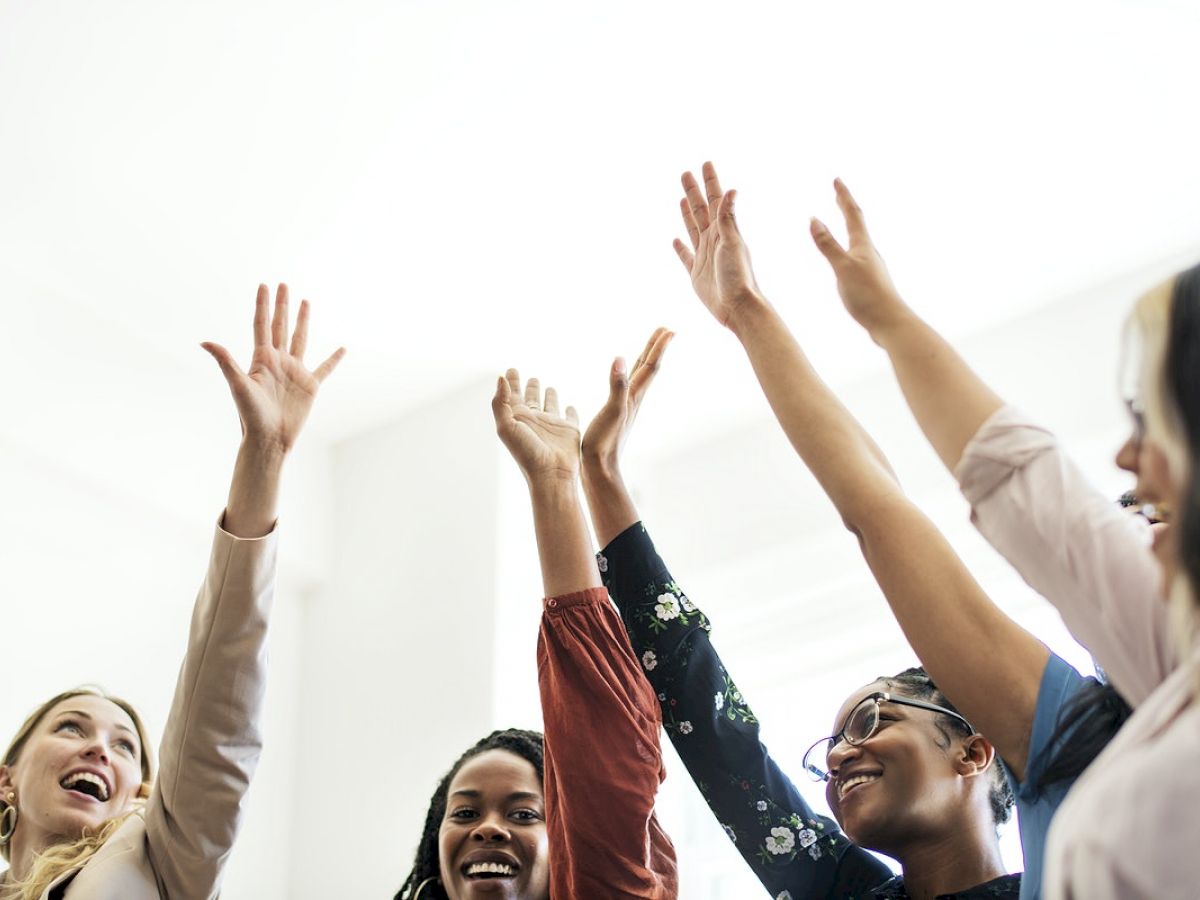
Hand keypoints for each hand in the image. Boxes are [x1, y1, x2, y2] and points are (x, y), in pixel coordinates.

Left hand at [201, 284, 344, 454]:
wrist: (269, 438)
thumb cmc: (250, 415)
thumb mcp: (237, 385)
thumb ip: (225, 361)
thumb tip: (204, 342)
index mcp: (261, 358)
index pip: (262, 325)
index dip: (262, 305)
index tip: (263, 285)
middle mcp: (278, 361)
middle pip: (280, 326)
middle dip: (282, 305)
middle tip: (283, 285)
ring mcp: (295, 372)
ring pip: (300, 339)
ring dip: (303, 320)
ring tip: (306, 302)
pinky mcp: (309, 386)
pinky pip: (324, 368)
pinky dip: (334, 359)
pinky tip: (342, 349)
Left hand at [492, 370, 580, 484]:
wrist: (551, 474)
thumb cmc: (526, 453)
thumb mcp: (506, 427)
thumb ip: (501, 402)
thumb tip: (500, 378)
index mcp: (518, 418)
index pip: (513, 395)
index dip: (511, 382)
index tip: (511, 370)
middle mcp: (534, 419)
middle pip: (531, 398)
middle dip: (529, 386)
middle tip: (530, 376)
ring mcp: (552, 424)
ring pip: (550, 404)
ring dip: (549, 395)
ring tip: (548, 386)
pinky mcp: (569, 429)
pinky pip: (570, 416)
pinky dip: (570, 410)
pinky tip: (570, 406)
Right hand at [582, 328, 672, 478]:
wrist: (600, 469)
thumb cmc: (605, 442)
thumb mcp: (611, 411)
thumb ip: (616, 386)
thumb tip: (619, 359)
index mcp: (634, 396)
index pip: (649, 366)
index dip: (658, 347)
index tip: (669, 330)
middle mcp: (633, 399)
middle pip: (647, 368)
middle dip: (656, 348)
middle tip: (665, 330)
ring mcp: (625, 406)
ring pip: (638, 377)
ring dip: (645, 360)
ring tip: (649, 348)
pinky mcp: (615, 413)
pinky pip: (625, 387)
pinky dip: (627, 376)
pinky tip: (622, 378)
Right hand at [672, 161, 764, 328]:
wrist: (737, 307)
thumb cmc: (739, 276)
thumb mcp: (732, 243)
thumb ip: (728, 218)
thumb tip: (732, 190)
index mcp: (724, 231)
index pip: (716, 200)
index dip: (710, 182)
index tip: (705, 164)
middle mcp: (714, 240)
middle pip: (700, 210)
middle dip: (693, 192)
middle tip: (685, 173)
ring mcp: (704, 256)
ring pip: (692, 228)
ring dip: (687, 213)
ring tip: (681, 199)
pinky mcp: (696, 274)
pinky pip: (686, 257)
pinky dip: (680, 248)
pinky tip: (675, 240)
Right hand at [809, 180, 905, 333]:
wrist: (890, 322)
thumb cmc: (868, 296)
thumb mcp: (842, 268)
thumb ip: (828, 245)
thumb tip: (814, 219)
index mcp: (862, 246)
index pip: (852, 214)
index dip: (843, 196)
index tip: (836, 180)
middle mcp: (869, 253)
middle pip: (857, 224)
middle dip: (846, 207)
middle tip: (838, 193)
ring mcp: (870, 267)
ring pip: (858, 240)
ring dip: (849, 227)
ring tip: (844, 221)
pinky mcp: (869, 282)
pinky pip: (856, 256)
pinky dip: (848, 247)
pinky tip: (848, 257)